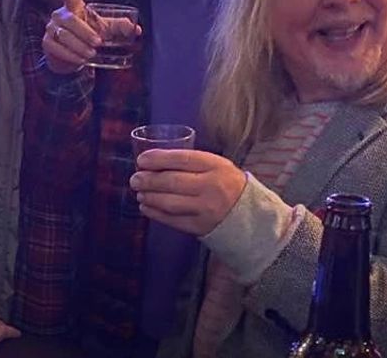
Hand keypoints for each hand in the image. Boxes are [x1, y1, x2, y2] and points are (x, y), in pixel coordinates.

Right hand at [42, 0, 139, 74]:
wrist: (72, 58)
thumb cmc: (88, 37)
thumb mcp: (104, 30)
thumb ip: (119, 27)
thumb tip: (136, 29)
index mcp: (74, 9)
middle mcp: (60, 16)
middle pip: (70, 20)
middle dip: (85, 32)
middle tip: (98, 43)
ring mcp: (51, 29)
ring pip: (63, 35)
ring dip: (78, 46)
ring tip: (91, 54)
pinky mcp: (47, 43)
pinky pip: (56, 48)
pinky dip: (70, 55)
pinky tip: (80, 60)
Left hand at [130, 149, 247, 236]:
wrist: (250, 216)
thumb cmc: (227, 185)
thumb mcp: (217, 166)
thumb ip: (192, 163)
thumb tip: (155, 162)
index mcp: (216, 166)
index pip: (182, 159)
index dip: (158, 158)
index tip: (142, 160)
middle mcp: (211, 187)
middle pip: (172, 182)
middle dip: (148, 179)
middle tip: (135, 178)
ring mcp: (205, 209)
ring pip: (169, 202)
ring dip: (150, 196)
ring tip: (140, 192)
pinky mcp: (200, 227)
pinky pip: (172, 220)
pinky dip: (155, 213)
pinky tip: (146, 207)